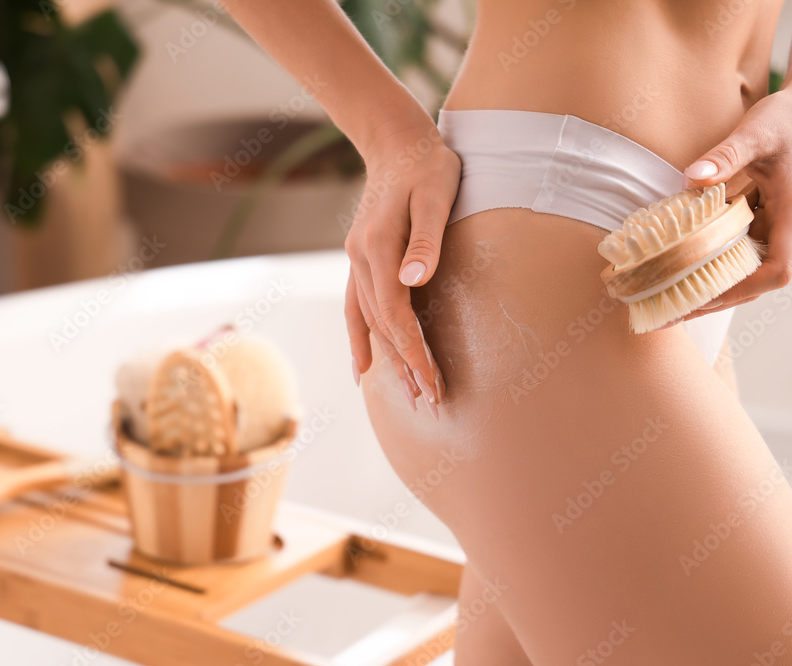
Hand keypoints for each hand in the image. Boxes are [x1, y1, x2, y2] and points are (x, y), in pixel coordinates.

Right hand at [344, 121, 460, 414]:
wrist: (396, 139)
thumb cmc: (428, 164)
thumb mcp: (437, 193)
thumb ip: (427, 239)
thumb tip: (413, 283)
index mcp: (379, 247)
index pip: (395, 314)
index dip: (413, 352)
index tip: (431, 384)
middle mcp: (361, 258)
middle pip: (381, 325)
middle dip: (405, 366)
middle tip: (428, 402)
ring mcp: (356, 259)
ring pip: (366, 321)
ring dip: (384, 360)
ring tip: (401, 395)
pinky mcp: (360, 257)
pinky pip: (354, 307)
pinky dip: (358, 338)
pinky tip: (362, 365)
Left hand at [680, 66, 791, 322]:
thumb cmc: (785, 120)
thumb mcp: (756, 132)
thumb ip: (726, 156)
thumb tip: (691, 178)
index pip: (778, 270)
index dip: (742, 290)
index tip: (702, 298)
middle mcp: (791, 229)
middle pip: (758, 282)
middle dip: (717, 300)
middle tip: (670, 313)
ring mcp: (780, 228)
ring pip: (748, 272)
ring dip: (713, 289)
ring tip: (669, 303)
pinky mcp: (767, 223)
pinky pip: (741, 254)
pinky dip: (714, 267)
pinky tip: (680, 273)